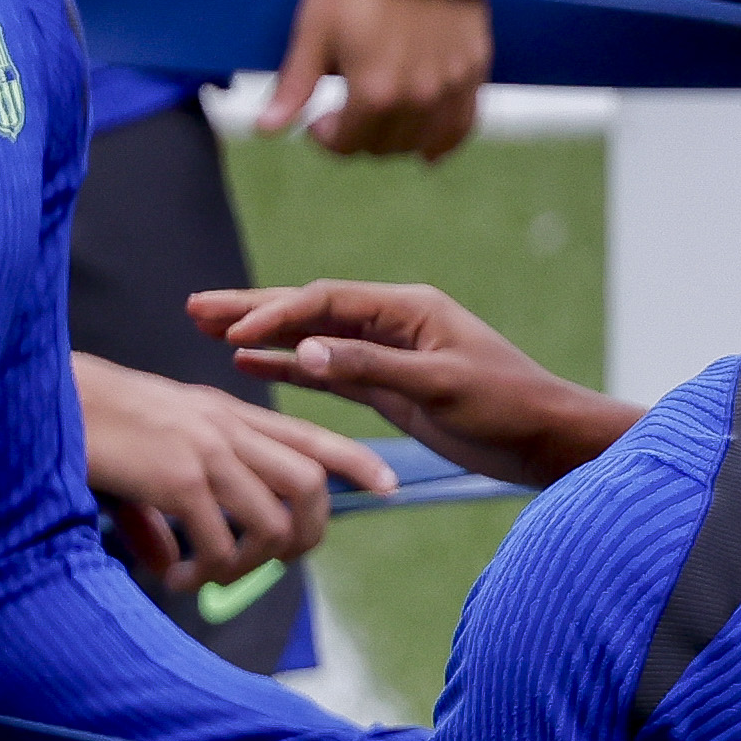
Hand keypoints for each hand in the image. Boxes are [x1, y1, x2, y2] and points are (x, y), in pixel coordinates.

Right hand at [75, 353, 394, 589]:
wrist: (43, 399)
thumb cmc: (90, 428)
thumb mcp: (145, 461)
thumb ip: (169, 513)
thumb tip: (173, 568)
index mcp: (226, 415)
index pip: (310, 434)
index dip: (355, 461)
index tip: (390, 485)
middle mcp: (228, 428)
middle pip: (309, 486)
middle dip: (305, 536)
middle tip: (267, 564)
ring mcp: (208, 452)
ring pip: (273, 521)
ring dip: (248, 565)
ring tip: (208, 577)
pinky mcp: (179, 478)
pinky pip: (218, 542)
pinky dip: (203, 573)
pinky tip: (170, 580)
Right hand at [190, 280, 641, 488]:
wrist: (545, 439)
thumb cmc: (506, 406)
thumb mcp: (440, 387)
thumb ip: (372, 368)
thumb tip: (306, 351)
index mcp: (409, 309)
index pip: (327, 301)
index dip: (277, 314)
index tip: (232, 332)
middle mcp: (394, 324)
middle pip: (311, 309)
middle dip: (254, 309)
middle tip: (195, 307)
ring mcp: (388, 355)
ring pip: (313, 340)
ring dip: (264, 336)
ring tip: (207, 329)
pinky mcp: (388, 388)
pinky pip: (329, 372)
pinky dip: (290, 367)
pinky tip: (251, 366)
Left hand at [260, 0, 491, 159]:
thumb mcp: (314, 29)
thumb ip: (295, 85)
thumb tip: (267, 128)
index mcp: (374, 92)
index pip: (347, 144)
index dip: (326, 137)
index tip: (319, 119)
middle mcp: (417, 97)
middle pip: (385, 146)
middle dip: (360, 136)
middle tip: (348, 113)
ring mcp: (451, 85)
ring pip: (423, 141)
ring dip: (398, 140)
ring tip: (384, 119)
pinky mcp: (474, 68)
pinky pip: (463, 123)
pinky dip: (445, 140)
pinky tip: (430, 149)